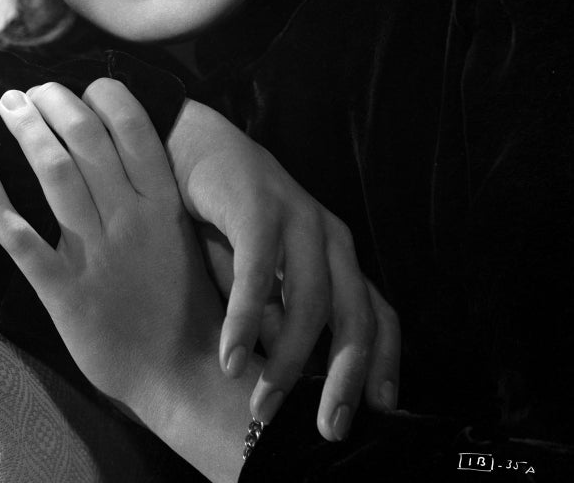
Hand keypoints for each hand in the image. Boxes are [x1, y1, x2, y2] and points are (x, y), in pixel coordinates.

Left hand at [0, 79, 261, 482]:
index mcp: (163, 203)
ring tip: (8, 106)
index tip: (81, 85)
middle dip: (54, 104)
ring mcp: (97, 254)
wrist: (185, 373)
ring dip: (27, 133)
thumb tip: (125, 146)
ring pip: (56, 175)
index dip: (103, 96)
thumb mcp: (182, 237)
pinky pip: (23, 241)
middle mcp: (131, 218)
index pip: (133, 127)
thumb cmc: (185, 303)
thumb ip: (154, 194)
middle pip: (85, 140)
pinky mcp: (66, 291)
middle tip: (32, 90)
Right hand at [167, 99, 399, 438]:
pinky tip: (231, 356)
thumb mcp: (259, 276)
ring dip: (287, 360)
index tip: (377, 413)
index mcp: (335, 254)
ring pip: (313, 300)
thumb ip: (276, 317)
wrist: (190, 144)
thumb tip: (284, 377)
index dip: (383, 364)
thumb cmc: (225, 216)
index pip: (378, 314)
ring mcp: (297, 215)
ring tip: (261, 402)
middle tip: (327, 428)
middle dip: (345, 377)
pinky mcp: (258, 203)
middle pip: (356, 315)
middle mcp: (328, 236)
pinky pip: (260, 271)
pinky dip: (248, 319)